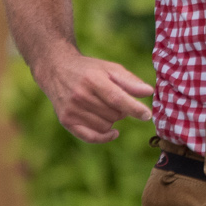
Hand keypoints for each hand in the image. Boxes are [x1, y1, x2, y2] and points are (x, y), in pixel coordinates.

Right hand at [35, 53, 153, 142]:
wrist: (56, 70)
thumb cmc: (90, 70)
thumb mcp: (110, 68)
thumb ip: (130, 81)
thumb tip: (149, 92)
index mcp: (93, 80)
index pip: (117, 98)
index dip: (134, 108)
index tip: (147, 115)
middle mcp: (80, 96)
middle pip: (113, 114)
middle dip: (122, 110)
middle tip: (116, 100)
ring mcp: (71, 110)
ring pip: (105, 126)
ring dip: (112, 120)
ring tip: (106, 107)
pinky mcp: (66, 121)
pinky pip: (90, 137)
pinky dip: (104, 137)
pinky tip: (113, 132)